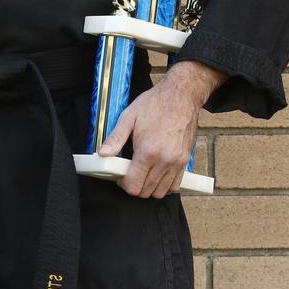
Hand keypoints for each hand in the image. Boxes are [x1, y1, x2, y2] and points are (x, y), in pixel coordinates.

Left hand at [97, 60, 225, 198]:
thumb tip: (102, 154)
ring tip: (142, 172)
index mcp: (148, 151)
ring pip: (161, 192)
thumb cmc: (154, 104)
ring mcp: (177, 162)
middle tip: (129, 172)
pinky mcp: (185, 161)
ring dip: (149, 188)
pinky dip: (164, 186)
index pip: (133, 185)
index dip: (123, 183)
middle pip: (146, 192)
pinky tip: (156, 173)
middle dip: (134, 186)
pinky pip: (175, 186)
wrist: (181, 96)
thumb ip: (116, 138)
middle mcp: (164, 160)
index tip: (119, 175)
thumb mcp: (129, 116)